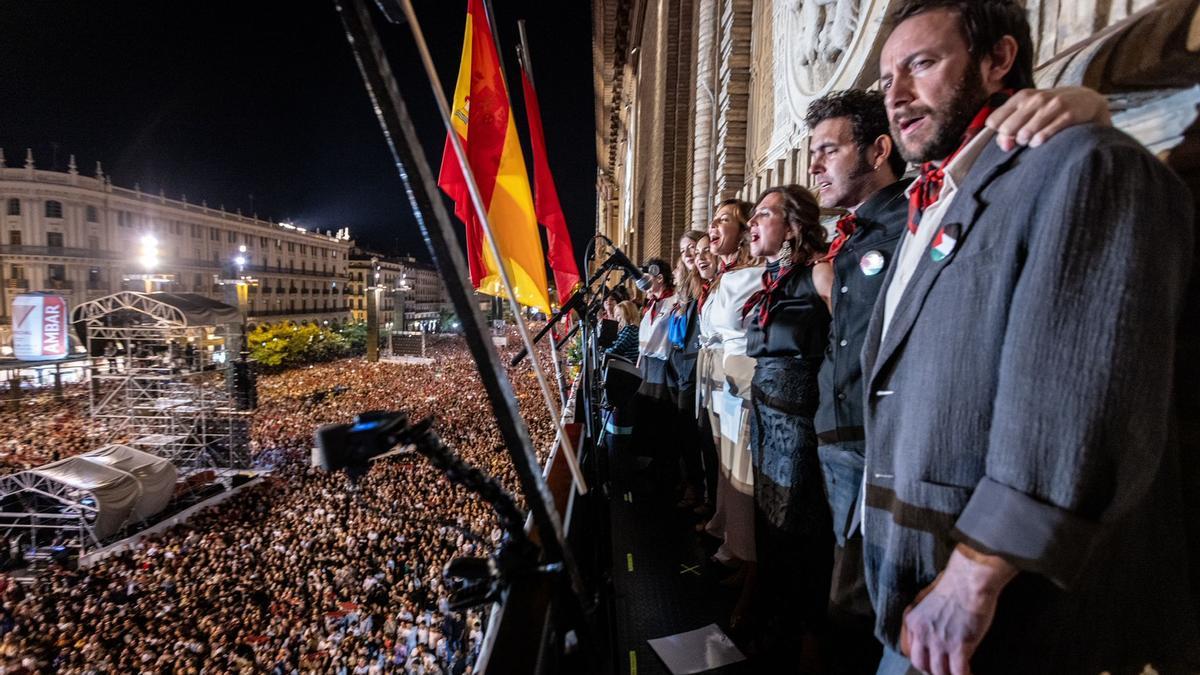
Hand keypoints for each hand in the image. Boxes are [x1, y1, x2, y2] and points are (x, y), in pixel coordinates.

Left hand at [899, 544, 1017, 674]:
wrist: (970, 579)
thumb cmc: (954, 584)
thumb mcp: (927, 599)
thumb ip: (925, 616)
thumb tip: (932, 630)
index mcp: (913, 621)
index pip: (908, 650)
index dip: (922, 659)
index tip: (932, 662)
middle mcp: (922, 632)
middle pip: (920, 664)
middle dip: (933, 670)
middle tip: (945, 669)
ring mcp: (939, 641)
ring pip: (938, 672)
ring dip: (949, 674)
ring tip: (959, 672)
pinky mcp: (958, 646)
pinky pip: (957, 672)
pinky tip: (971, 674)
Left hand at [987, 87, 1111, 150]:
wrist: (1086, 101)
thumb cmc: (1051, 109)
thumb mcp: (1029, 111)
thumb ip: (1010, 127)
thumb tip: (1004, 145)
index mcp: (1021, 97)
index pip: (994, 121)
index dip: (998, 133)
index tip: (1008, 136)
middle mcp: (1034, 99)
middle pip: (1007, 129)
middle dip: (1011, 139)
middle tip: (1022, 140)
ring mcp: (1051, 106)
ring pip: (1024, 133)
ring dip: (1026, 142)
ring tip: (1032, 141)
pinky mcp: (1067, 115)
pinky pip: (1044, 135)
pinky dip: (1039, 141)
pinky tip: (1040, 141)